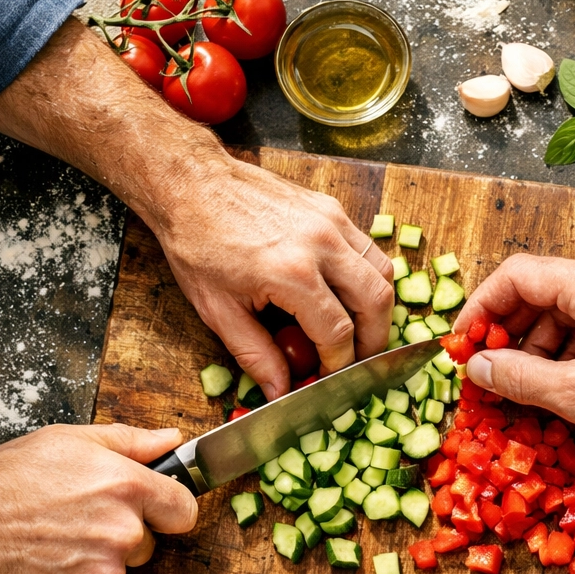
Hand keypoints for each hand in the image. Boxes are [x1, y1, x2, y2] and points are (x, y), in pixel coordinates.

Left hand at [0, 19, 394, 402]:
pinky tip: (347, 294)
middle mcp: (320, 244)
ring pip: (384, 273)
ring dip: (378, 308)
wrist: (190, 183)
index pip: (338, 332)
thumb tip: (280, 390)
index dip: (339, 363)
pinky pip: (370, 250)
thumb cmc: (197, 244)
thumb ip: (256, 355)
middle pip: (376, 302)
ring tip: (359, 329)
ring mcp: (331, 221)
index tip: (330, 376)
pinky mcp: (333, 209)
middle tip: (359, 359)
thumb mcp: (218, 311)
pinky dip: (369, 278)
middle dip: (374, 340)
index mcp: (290, 273)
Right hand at [0, 424, 196, 573]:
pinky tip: (49, 565)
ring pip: (119, 570)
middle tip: (80, 520)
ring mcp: (104, 573)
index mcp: (128, 488)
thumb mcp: (69, 441)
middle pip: (147, 542)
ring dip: (98, 560)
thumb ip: (131, 442)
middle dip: (122, 534)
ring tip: (58, 541)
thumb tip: (171, 440)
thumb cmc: (6, 483)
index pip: (184, 510)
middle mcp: (123, 532)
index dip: (168, 509)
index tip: (154, 510)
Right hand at [453, 254, 574, 454]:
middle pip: (542, 291)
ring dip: (540, 346)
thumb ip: (518, 378)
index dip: (480, 308)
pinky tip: (566, 383)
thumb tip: (477, 369)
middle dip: (509, 332)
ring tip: (529, 388)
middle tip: (491, 372)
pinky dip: (572, 349)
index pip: (516, 276)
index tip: (462, 343)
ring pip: (568, 309)